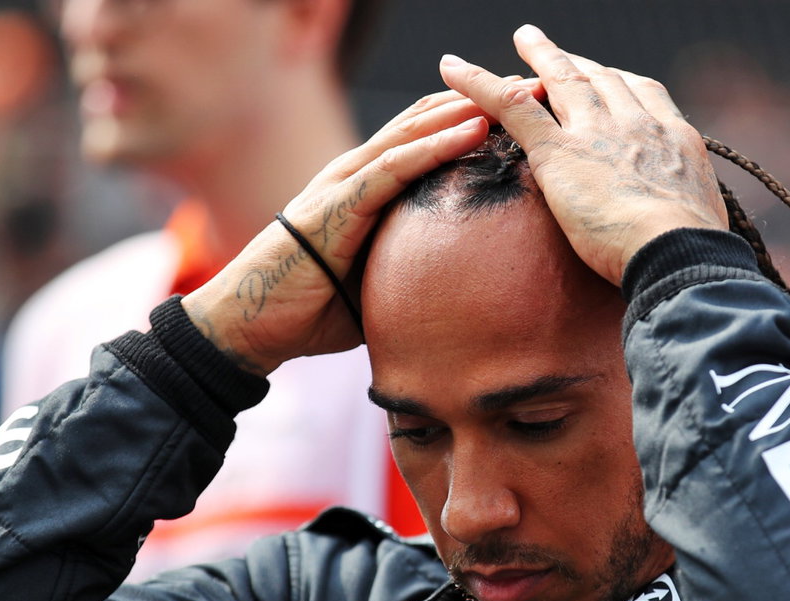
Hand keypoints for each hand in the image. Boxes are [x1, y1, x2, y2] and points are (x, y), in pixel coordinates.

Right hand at [182, 89, 503, 374]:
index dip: (478, 118)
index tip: (529, 112)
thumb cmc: (311, 308)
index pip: (429, 137)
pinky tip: (475, 128)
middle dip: (486, 100)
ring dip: (471, 108)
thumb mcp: (380, 283)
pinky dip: (436, 144)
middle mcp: (359, 171)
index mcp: (370, 186)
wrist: (250, 324)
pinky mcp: (338, 205)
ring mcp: (346, 183)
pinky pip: (395, 167)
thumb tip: (462, 295)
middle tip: (539, 86)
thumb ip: (414, 271)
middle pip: (429, 120)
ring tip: (520, 93)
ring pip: (417, 131)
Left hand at [438, 25, 727, 285]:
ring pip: (560, 78)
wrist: (679, 254)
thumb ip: (685, 216)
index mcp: (675, 140)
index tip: (609, 79)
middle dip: (579, 61)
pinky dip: (477, 83)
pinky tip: (452, 68)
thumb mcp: (702, 225)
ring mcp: (597, 132)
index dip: (622, 84)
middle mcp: (637, 123)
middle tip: (556, 50)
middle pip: (604, 78)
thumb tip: (684, 237)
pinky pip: (511, 104)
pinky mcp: (558, 151)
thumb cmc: (694, 258)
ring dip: (538, 55)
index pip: (646, 95)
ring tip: (522, 38)